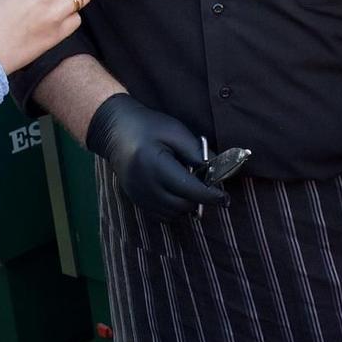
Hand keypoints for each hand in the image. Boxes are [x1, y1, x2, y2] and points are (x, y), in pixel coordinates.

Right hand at [84, 93, 228, 220]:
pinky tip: (177, 193)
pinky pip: (161, 215)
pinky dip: (174, 209)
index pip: (189, 189)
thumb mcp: (176, 131)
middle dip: (199, 199)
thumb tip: (217, 170)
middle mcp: (144, 184)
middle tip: (207, 185)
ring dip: (187, 205)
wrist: (116, 130)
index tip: (225, 198)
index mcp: (155, 165)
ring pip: (172, 214)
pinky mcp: (136, 200)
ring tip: (191, 186)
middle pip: (182, 205)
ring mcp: (138, 195)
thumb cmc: (148, 126)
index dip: (210, 196)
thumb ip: (197, 152)